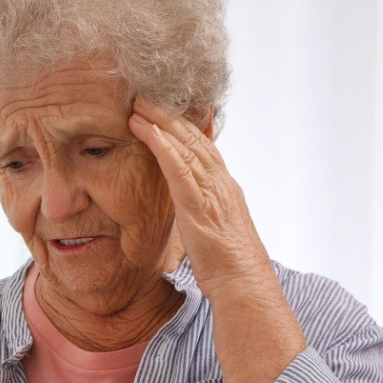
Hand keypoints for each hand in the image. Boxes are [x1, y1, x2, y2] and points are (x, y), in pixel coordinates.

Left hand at [130, 101, 272, 294]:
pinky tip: (149, 133)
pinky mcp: (200, 208)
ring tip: (138, 108)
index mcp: (225, 188)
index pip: (204, 147)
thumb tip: (191, 210)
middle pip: (194, 139)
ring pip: (186, 149)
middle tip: (144, 98)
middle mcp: (221, 184)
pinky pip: (181, 172)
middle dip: (168, 116)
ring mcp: (212, 193)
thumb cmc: (228, 265)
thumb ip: (203, 212)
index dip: (183, 127)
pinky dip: (165, 149)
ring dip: (161, 125)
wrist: (244, 284)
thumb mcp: (214, 231)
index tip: (163, 111)